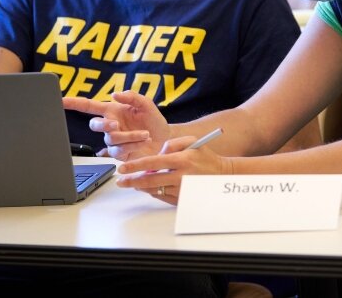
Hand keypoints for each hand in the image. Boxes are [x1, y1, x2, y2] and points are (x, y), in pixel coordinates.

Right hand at [63, 91, 169, 160]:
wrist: (165, 140)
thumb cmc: (154, 121)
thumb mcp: (146, 104)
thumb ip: (132, 96)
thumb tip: (115, 94)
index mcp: (113, 111)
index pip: (88, 106)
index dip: (73, 103)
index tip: (60, 100)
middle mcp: (110, 125)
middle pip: (94, 124)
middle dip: (103, 124)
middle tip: (116, 124)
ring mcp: (114, 140)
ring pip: (111, 139)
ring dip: (129, 136)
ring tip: (145, 134)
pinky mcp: (120, 153)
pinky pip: (119, 150)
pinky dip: (132, 145)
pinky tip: (143, 141)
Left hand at [116, 136, 232, 204]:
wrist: (221, 175)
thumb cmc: (205, 157)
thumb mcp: (191, 141)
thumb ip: (172, 143)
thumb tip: (157, 154)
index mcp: (181, 160)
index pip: (152, 163)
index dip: (135, 166)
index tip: (122, 168)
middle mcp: (180, 176)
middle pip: (149, 180)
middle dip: (131, 181)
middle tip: (120, 181)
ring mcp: (180, 190)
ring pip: (154, 190)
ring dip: (141, 187)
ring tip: (133, 182)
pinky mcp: (181, 200)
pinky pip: (161, 197)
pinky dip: (153, 192)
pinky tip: (148, 187)